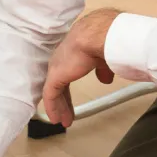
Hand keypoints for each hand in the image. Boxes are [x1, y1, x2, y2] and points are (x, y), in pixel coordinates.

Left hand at [42, 9, 119, 126]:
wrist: (97, 35)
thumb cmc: (103, 39)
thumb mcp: (104, 58)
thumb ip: (103, 69)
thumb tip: (105, 79)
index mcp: (72, 54)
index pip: (68, 74)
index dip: (70, 89)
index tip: (72, 100)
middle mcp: (61, 60)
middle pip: (59, 85)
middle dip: (63, 101)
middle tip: (66, 114)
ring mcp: (56, 68)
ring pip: (54, 92)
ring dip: (59, 107)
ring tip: (62, 121)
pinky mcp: (54, 77)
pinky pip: (50, 96)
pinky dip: (52, 108)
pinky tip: (55, 119)